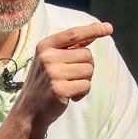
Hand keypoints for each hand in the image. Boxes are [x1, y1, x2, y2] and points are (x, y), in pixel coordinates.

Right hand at [12, 22, 112, 138]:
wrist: (29, 110)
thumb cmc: (44, 83)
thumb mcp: (51, 60)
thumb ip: (71, 47)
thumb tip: (93, 32)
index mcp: (45, 46)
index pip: (73, 34)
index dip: (93, 30)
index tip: (109, 28)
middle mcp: (48, 57)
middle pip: (87, 55)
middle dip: (87, 67)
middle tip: (73, 77)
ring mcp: (53, 73)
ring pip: (89, 70)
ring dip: (85, 80)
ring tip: (70, 86)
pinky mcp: (60, 89)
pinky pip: (86, 85)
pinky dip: (83, 92)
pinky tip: (71, 96)